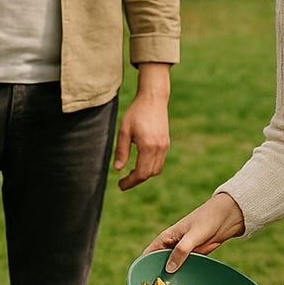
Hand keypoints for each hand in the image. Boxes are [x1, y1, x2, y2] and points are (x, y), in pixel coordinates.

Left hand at [114, 62, 170, 190]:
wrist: (153, 98)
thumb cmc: (136, 112)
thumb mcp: (124, 131)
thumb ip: (121, 151)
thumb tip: (117, 169)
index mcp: (148, 146)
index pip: (141, 173)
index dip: (130, 182)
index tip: (120, 185)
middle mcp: (159, 148)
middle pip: (149, 174)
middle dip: (136, 180)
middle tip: (123, 182)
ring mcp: (165, 146)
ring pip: (156, 169)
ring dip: (144, 174)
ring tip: (131, 172)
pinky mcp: (166, 143)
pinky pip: (160, 162)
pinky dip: (150, 167)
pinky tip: (140, 163)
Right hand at [144, 192, 244, 271]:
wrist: (228, 216)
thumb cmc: (207, 219)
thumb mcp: (193, 235)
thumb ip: (181, 251)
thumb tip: (169, 270)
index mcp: (166, 237)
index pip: (149, 253)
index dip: (144, 265)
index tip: (141, 280)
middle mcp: (173, 245)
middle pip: (160, 262)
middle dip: (158, 275)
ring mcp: (184, 251)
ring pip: (174, 267)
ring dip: (173, 277)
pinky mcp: (196, 255)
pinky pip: (187, 267)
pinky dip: (185, 275)